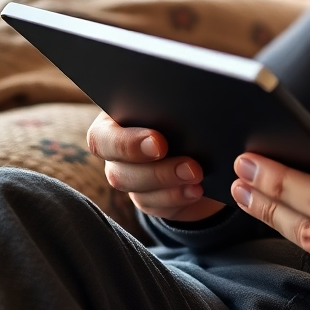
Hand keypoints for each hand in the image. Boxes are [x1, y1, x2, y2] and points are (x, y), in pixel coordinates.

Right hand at [87, 111, 224, 221]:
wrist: (208, 144)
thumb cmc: (190, 112)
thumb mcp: (184, 106)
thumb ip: (176, 106)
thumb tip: (186, 104)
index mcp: (117, 119)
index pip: (102, 137)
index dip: (126, 144)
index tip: (159, 143)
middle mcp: (117, 150)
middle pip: (118, 170)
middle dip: (157, 170)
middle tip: (191, 166)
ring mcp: (130, 176)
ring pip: (135, 190)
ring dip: (168, 184)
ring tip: (198, 176)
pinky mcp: (147, 197)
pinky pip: (153, 205)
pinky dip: (176, 198)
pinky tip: (197, 190)